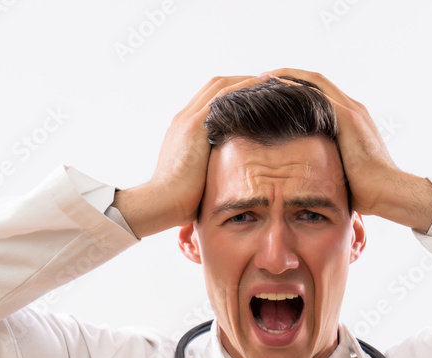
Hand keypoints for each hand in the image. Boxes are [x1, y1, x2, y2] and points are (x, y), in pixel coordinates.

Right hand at [115, 75, 264, 237]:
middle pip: (215, 85)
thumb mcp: (198, 175)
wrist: (162, 202)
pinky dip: (242, 90)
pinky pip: (221, 98)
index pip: (210, 98)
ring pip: (220, 87)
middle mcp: (184, 118)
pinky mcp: (194, 127)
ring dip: (246, 81)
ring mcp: (188, 120)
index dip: (233, 92)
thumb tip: (228, 171)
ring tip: (270, 81)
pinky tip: (261, 89)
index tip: (254, 95)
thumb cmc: (180, 198)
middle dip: (242, 81)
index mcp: (184, 129)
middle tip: (267, 82)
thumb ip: (210, 164)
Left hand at [262, 68, 431, 231]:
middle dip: (285, 77)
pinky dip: (294, 86)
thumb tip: (305, 178)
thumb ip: (325, 164)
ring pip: (313, 81)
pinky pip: (317, 93)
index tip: (269, 93)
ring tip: (260, 77)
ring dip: (286, 76)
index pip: (318, 94)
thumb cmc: (368, 192)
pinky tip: (272, 85)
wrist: (390, 193)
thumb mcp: (340, 172)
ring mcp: (351, 111)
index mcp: (350, 120)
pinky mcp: (348, 118)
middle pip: (313, 81)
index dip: (293, 90)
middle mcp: (351, 109)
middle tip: (259, 79)